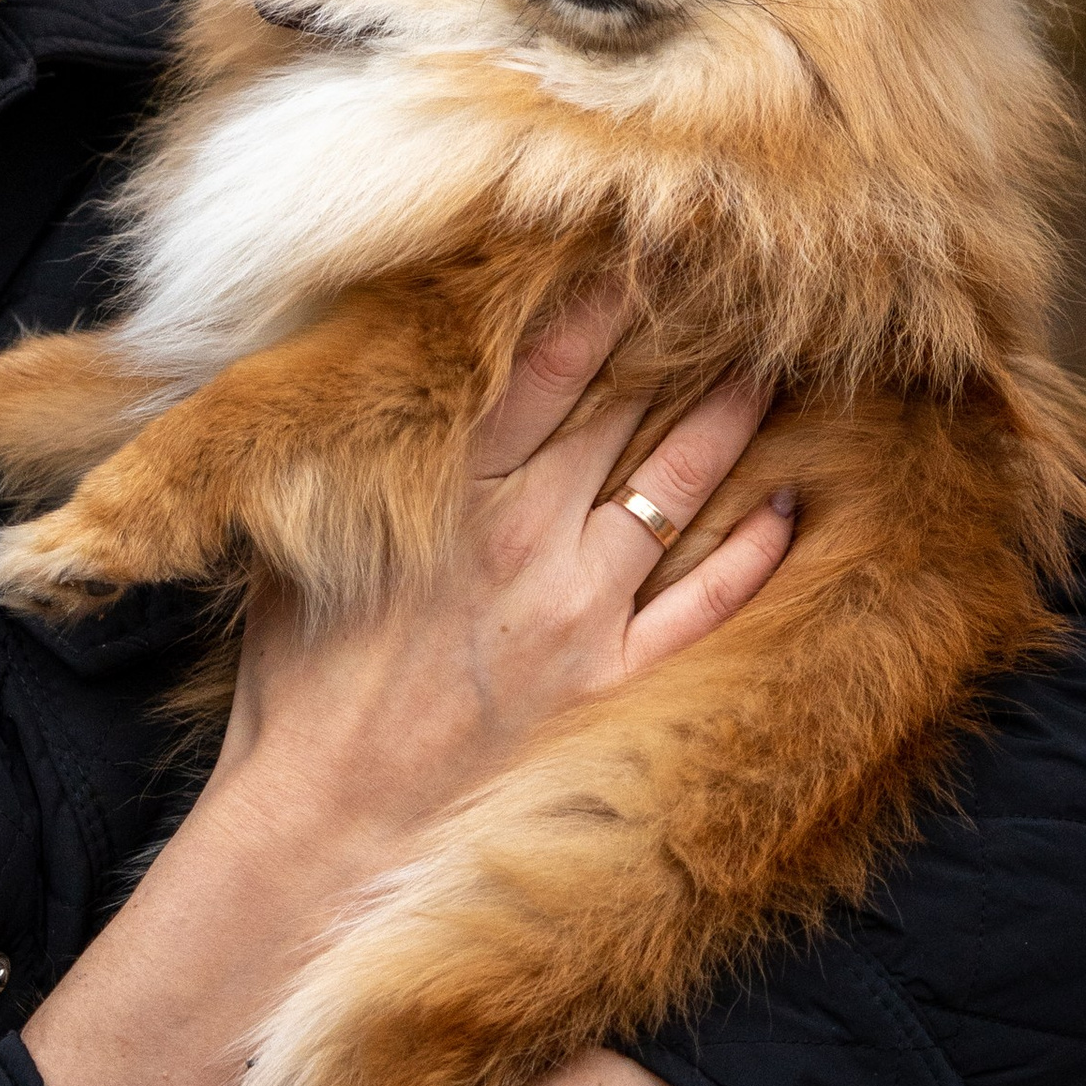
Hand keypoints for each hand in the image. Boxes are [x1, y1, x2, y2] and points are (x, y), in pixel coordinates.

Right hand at [24, 292, 791, 1085]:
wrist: (321, 832)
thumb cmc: (297, 689)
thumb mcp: (295, 548)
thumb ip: (338, 468)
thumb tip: (339, 388)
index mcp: (451, 498)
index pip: (542, 375)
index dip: (597, 308)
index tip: (638, 253)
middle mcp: (526, 541)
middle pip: (624, 416)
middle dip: (679, 344)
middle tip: (738, 287)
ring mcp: (577, 614)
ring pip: (675, 492)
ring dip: (730, 425)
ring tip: (776, 368)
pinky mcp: (608, 683)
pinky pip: (703, 608)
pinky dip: (751, 557)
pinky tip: (790, 508)